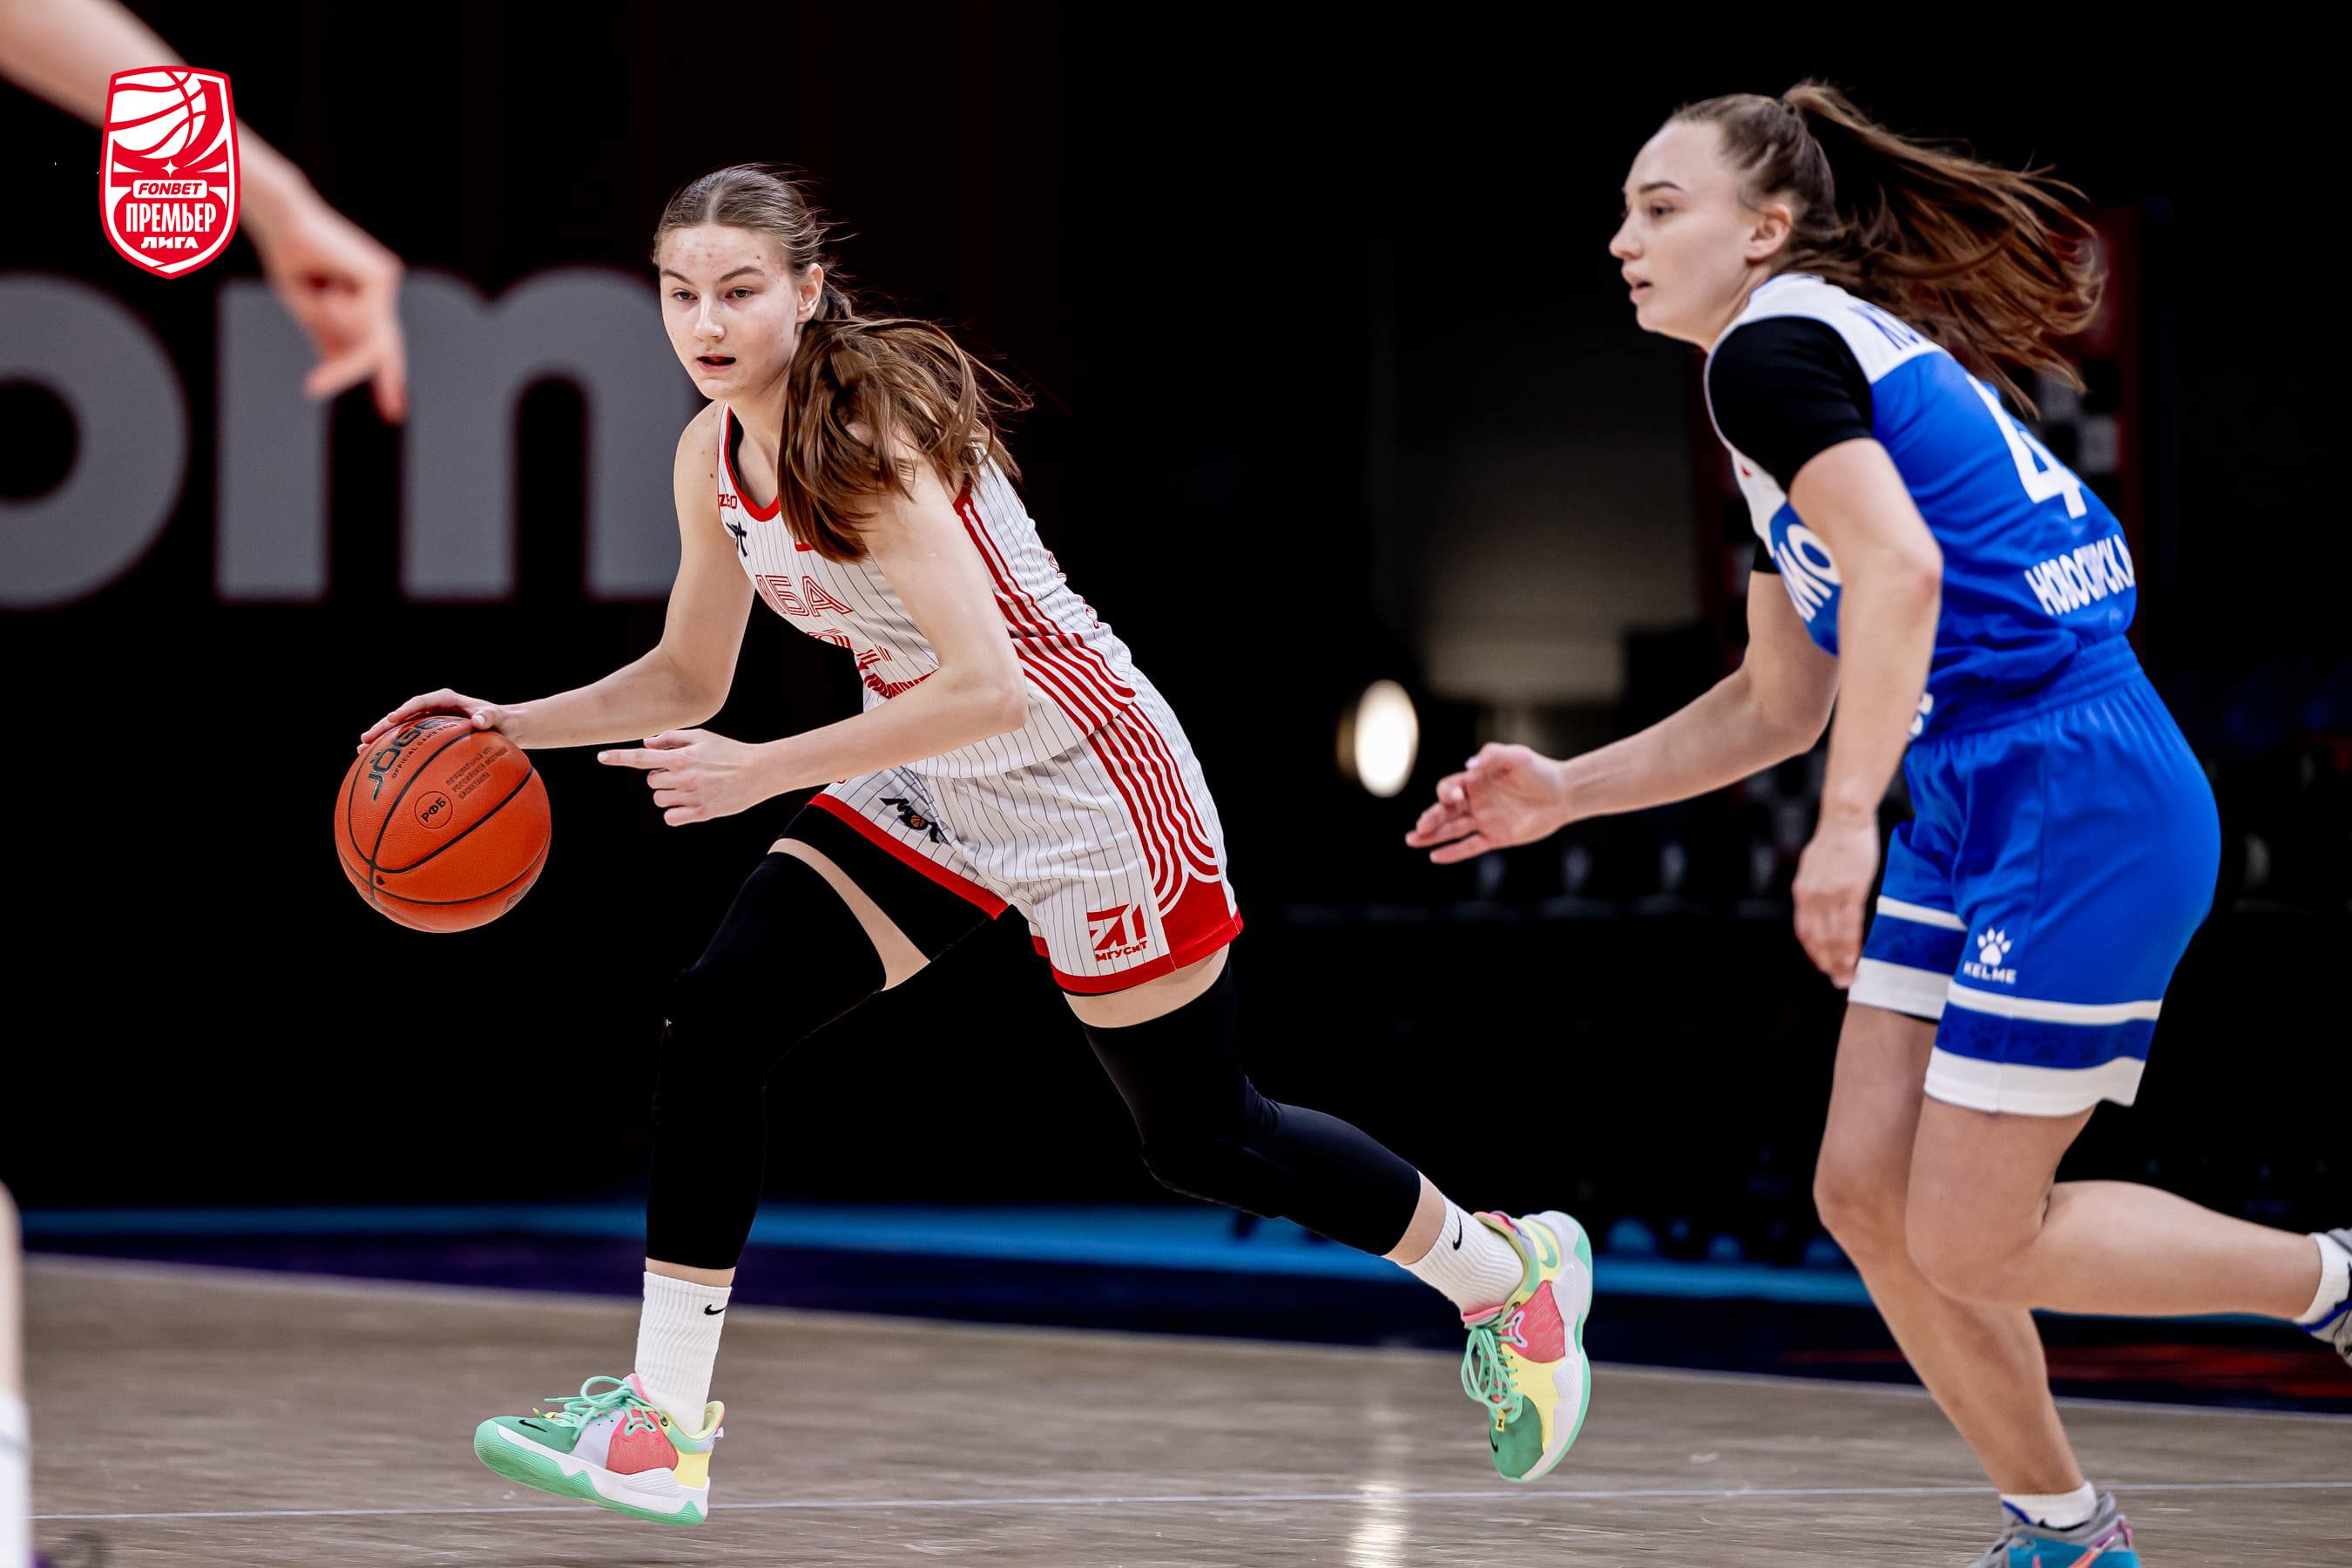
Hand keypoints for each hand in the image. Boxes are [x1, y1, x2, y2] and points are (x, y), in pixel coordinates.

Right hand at [244, 176, 407, 422]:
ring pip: (366, 337)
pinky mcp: (384, 276)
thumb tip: (340, 364)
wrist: (282, 223)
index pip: (382, 345)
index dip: (389, 380)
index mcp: (367, 298)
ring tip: (315, 292)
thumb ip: (328, 336)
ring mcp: (386, 282)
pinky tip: (327, 285)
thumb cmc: (290, 257)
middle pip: (378, 346)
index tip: (393, 413)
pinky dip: (336, 311)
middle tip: (312, 389)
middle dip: (349, 370)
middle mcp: (382, 290)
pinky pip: (362, 318)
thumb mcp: (308, 309)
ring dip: (332, 326)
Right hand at [357, 689, 511, 751]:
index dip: (405, 710)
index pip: (421, 702)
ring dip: (382, 739)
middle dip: (383, 726)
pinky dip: (394, 750)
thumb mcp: (499, 718)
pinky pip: (409, 741)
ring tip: (361, 750)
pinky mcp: (429, 735)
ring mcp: (430, 722)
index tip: (392, 719)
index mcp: (447, 700)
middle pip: (404, 715)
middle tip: (365, 739)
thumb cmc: (502, 721)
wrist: (505, 727)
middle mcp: (434, 709)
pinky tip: (379, 763)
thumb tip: (479, 720)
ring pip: (401, 729)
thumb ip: (490, 717)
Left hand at [598, 730, 775, 825]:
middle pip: (651, 782)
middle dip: (661, 777)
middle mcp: (684, 777)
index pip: (641, 758)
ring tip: (689, 787)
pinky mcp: (702, 812)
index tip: (601, 757)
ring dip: (668, 794)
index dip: (618, 757)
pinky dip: (675, 812)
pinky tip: (689, 803)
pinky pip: (671, 817)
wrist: (758, 771)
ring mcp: (692, 796)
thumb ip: (672, 738)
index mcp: (681, 757)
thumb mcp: (702, 737)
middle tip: (683, 772)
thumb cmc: (729, 752)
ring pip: (660, 800)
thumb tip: (647, 742)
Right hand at [1403, 743, 1567, 863]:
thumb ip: (1493, 755)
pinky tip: (1435, 856)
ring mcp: (1484, 821)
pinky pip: (1470, 846)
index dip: (1447, 793)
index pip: (1449, 787)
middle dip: (1430, 818)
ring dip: (1432, 836)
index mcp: (1475, 780)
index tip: (1457, 796)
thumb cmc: (1539, 770)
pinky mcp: (1496, 838)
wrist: (1563, 792)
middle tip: (1419, 827)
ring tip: (1412, 840)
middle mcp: (1475, 801)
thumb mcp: (1516, 755)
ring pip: (1452, 830)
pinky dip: (1453, 852)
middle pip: (1444, 811)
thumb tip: (1470, 764)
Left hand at [1792, 811, 1880, 986]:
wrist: (1845, 818)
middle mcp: (1811, 896)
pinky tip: (1856, 958)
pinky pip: (1850, 925)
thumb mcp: (1814, 867)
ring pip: (1833, 936)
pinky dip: (1851, 945)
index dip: (1814, 952)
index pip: (1805, 931)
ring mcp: (1830, 894)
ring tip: (1849, 976)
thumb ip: (1814, 889)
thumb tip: (1818, 906)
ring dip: (1841, 960)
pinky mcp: (1850, 890)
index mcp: (1802, 891)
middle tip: (1840, 981)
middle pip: (1818, 939)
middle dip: (1828, 963)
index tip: (1824, 966)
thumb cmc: (1835, 841)